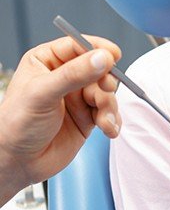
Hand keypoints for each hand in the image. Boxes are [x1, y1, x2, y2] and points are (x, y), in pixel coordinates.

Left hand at [0, 36, 121, 200]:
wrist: (17, 163)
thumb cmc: (16, 125)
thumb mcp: (42, 94)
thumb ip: (73, 74)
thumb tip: (101, 58)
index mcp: (48, 61)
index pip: (79, 45)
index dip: (98, 49)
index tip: (112, 56)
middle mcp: (66, 76)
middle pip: (99, 69)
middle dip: (105, 83)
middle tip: (105, 90)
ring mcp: (78, 96)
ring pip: (107, 91)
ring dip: (109, 106)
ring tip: (103, 120)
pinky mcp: (88, 115)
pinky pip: (109, 111)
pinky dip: (112, 120)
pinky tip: (108, 128)